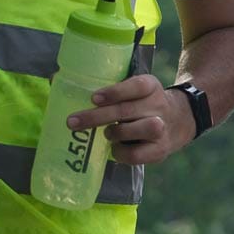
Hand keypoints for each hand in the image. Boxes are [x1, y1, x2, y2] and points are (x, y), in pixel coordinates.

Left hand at [66, 74, 194, 165]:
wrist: (179, 121)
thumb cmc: (142, 105)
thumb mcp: (133, 91)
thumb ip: (105, 89)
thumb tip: (54, 79)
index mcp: (150, 86)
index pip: (137, 85)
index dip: (116, 91)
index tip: (94, 98)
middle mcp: (159, 105)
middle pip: (128, 110)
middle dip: (97, 117)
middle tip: (72, 122)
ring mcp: (162, 128)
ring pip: (143, 128)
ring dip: (118, 132)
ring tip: (107, 134)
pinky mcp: (160, 150)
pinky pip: (138, 154)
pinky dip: (121, 153)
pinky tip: (116, 149)